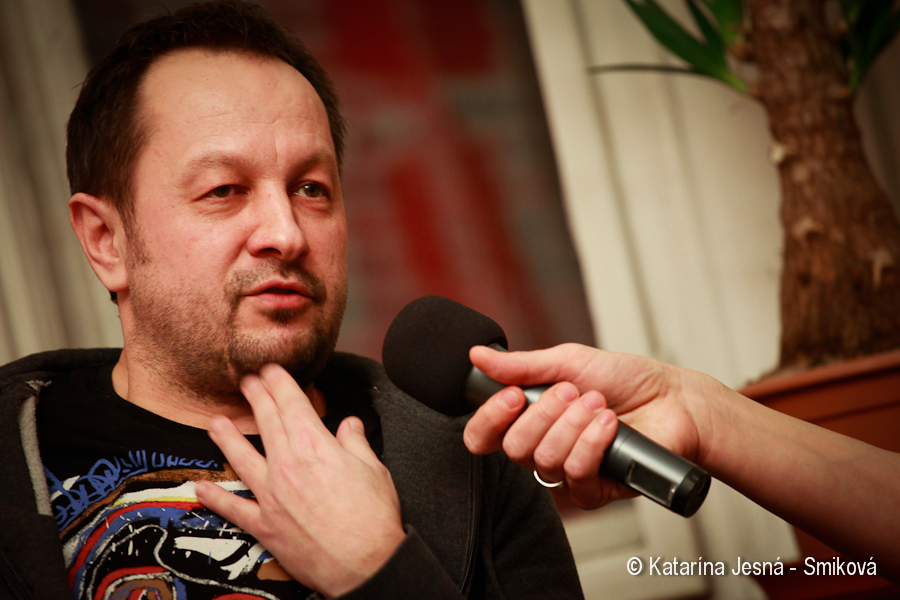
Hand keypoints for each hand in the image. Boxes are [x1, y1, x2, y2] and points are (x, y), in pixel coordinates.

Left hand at [196, 363, 404, 596]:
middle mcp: (287, 465)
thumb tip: (349, 425)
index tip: (271, 370)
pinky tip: (201, 488)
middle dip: (255, 398)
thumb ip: (355, 441)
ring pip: (242, 458)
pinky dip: (215, 498)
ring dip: (227, 438)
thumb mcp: (373, 468)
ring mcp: (272, 495)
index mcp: (315, 446)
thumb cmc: (374, 518)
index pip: (292, 403)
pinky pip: (234, 508)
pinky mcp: (265, 525)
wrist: (365, 564)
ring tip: (215, 422)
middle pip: (267, 423)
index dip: (280, 383)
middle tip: (246, 382)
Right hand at [463, 344, 708, 509]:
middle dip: (545, 413)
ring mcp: (567, 473)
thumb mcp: (567, 361)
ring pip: (545, 460)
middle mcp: (542, 449)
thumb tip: (477, 355)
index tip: (513, 396)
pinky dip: (592, 444)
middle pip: (514, 448)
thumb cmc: (624, 379)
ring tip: (599, 403)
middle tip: (574, 391)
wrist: (673, 399)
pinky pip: (575, 475)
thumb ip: (520, 366)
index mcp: (529, 420)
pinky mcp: (595, 489)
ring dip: (574, 424)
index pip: (484, 437)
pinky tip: (609, 425)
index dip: (490, 420)